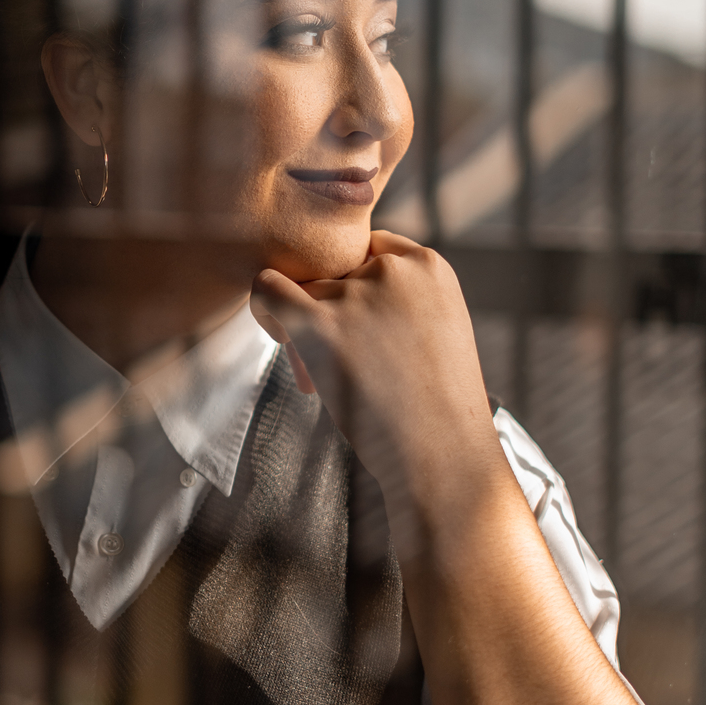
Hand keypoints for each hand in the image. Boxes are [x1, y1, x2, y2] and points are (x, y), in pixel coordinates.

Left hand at [250, 232, 506, 537]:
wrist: (442, 455)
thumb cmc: (437, 408)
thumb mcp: (438, 330)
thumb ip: (401, 298)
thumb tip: (338, 287)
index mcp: (430, 265)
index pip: (369, 249)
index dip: (355, 284)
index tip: (358, 324)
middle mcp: (393, 270)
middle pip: (334, 270)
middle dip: (330, 309)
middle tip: (343, 362)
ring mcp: (356, 295)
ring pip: (304, 288)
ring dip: (305, 327)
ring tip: (327, 375)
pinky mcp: (321, 325)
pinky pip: (267, 289)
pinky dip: (262, 308)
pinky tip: (278, 337)